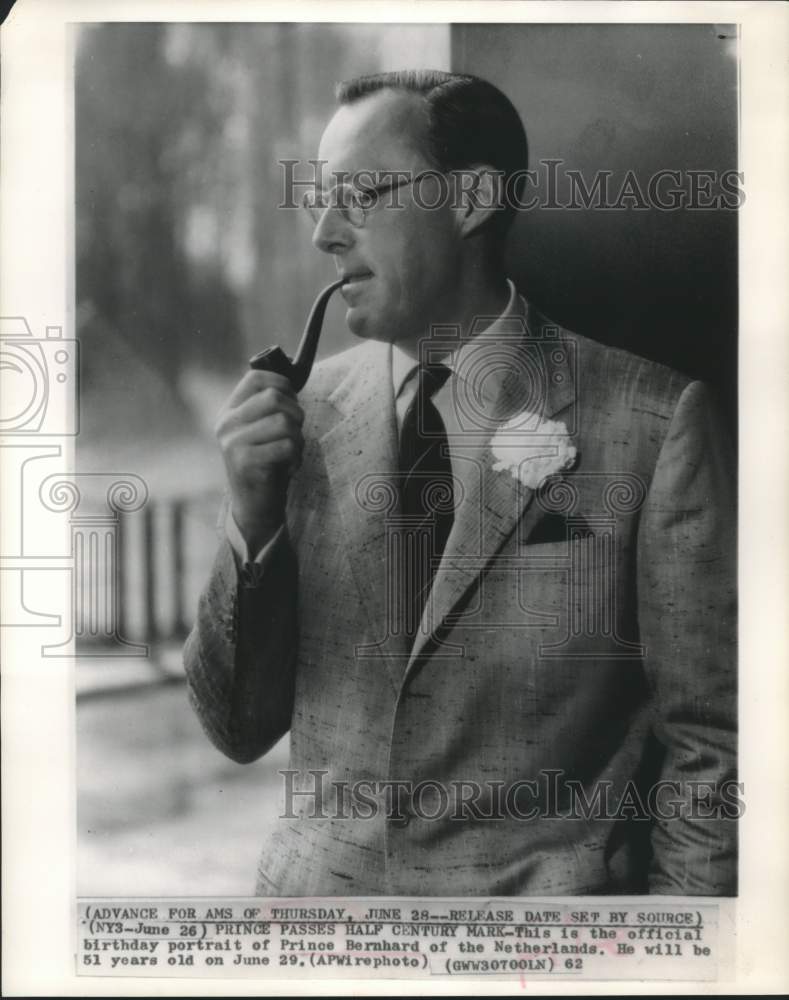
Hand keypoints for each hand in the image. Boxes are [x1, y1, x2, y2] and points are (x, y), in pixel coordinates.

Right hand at [215, 370, 303, 552]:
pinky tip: (288, 467)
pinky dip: (296, 457)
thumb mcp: (262, 431)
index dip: (282, 384)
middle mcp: (226, 424)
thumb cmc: (266, 464)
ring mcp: (232, 443)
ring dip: (298, 439)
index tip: (292, 402)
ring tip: (291, 453)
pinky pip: (287, 446)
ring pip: (284, 422)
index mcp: (229, 411)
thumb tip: (291, 381)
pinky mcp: (245, 462)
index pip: (256, 378)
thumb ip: (269, 408)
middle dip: (296, 414)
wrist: (255, 507)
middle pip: (274, 398)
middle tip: (295, 434)